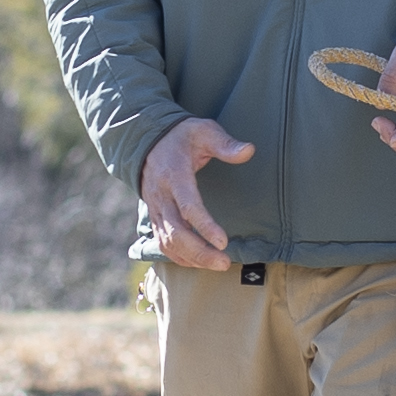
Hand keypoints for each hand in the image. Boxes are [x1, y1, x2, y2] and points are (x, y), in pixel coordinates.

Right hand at [139, 116, 252, 268]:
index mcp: (174, 175)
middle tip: (225, 263)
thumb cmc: (181, 137)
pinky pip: (163, 244)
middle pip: (176, 232)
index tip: (223, 242)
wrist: (147, 141)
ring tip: (218, 265)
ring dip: (192, 258)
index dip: (204, 226)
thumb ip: (225, 143)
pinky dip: (180, 258)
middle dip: (200, 252)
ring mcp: (156, 209)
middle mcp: (161, 196)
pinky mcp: (155, 217)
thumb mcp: (204, 130)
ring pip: (168, 242)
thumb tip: (249, 151)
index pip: (188, 206)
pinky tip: (199, 263)